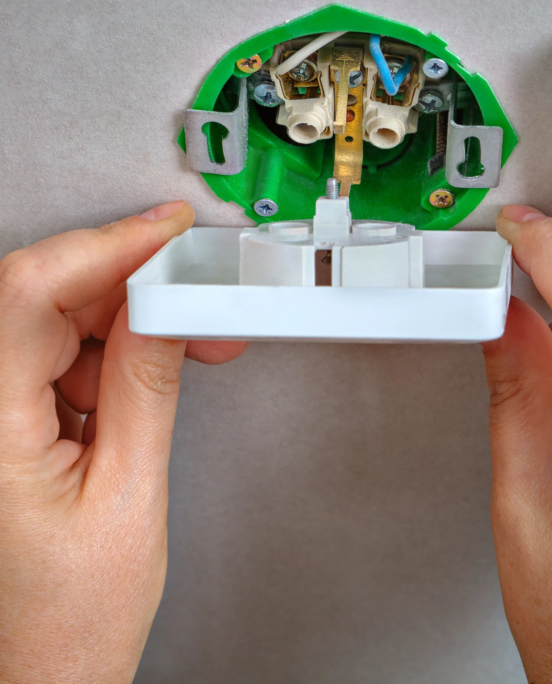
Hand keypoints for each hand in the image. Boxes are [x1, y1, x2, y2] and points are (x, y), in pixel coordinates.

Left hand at [0, 202, 246, 683]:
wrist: (40, 671)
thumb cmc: (67, 619)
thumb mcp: (129, 494)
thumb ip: (146, 386)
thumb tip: (169, 305)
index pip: (31, 292)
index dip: (108, 245)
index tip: (170, 232)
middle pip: (39, 296)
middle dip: (131, 285)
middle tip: (199, 292)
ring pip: (50, 321)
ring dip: (126, 322)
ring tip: (191, 344)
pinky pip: (51, 357)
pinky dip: (108, 354)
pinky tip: (152, 370)